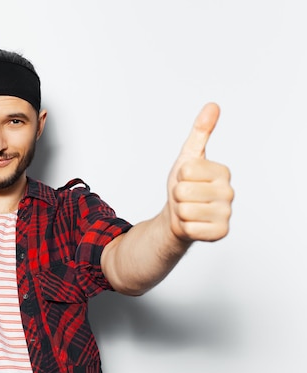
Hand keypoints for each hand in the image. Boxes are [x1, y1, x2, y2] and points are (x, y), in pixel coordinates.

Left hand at [167, 103, 233, 241]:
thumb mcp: (188, 157)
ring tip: (188, 209)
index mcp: (223, 172)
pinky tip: (192, 224)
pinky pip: (189, 228)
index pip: (186, 170)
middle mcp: (229, 192)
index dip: (179, 176)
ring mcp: (226, 214)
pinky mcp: (220, 233)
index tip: (187, 180)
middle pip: (182, 191)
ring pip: (184, 210)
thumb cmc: (185, 185)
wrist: (180, 216)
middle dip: (177, 195)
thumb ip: (200, 132)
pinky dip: (185, 227)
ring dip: (180, 211)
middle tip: (185, 197)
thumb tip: (212, 106)